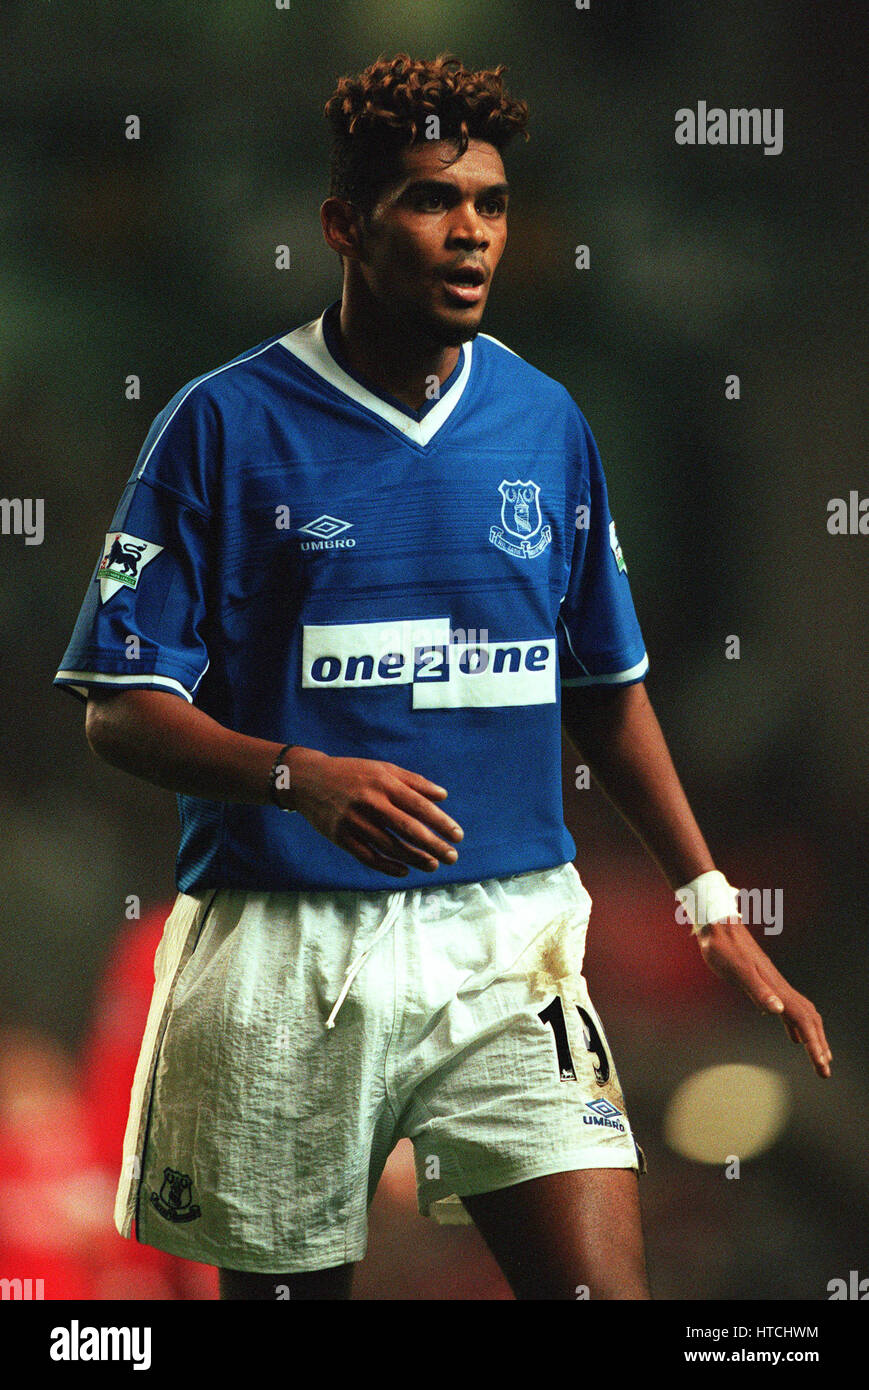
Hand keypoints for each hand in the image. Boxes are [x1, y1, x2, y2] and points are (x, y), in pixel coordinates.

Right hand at [280, 748, 463, 877]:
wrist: (308, 780)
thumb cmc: (352, 773)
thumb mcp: (383, 769)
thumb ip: (414, 781)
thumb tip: (443, 796)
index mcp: (383, 783)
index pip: (419, 806)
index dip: (441, 822)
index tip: (458, 836)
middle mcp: (370, 802)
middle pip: (408, 829)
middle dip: (433, 845)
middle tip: (453, 857)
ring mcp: (353, 821)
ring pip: (390, 846)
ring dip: (415, 859)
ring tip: (433, 865)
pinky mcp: (340, 837)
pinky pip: (368, 856)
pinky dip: (388, 866)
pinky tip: (404, 870)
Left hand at [694, 917, 831, 1078]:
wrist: (718, 926)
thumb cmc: (722, 949)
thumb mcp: (736, 971)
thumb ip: (757, 990)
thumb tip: (777, 1011)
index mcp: (776, 988)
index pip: (803, 1021)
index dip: (814, 1044)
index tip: (822, 1066)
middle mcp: (780, 988)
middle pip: (809, 1021)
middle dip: (819, 1047)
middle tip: (825, 1073)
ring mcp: (775, 986)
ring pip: (803, 1015)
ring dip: (813, 1038)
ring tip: (819, 1057)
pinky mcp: (766, 983)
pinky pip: (790, 1010)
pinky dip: (797, 1027)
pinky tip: (794, 1036)